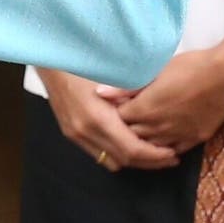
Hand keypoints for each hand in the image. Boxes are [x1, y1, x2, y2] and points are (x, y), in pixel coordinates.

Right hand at [46, 70, 178, 170]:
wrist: (51, 59)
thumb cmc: (85, 61)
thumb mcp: (114, 76)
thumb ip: (131, 99)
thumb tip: (155, 114)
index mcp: (98, 117)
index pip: (132, 149)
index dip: (155, 155)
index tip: (172, 152)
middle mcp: (85, 131)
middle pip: (124, 159)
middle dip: (149, 162)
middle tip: (170, 158)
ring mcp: (75, 134)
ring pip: (110, 160)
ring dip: (133, 161)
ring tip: (152, 153)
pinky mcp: (70, 132)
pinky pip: (98, 153)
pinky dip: (116, 154)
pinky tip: (128, 144)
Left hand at [114, 46, 223, 155]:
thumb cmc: (190, 67)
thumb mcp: (156, 72)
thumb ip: (127, 87)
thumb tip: (99, 93)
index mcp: (145, 109)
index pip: (119, 120)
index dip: (114, 115)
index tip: (114, 108)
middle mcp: (158, 127)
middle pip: (133, 137)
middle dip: (125, 131)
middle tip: (124, 123)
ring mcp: (177, 135)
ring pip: (152, 147)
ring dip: (144, 142)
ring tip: (140, 135)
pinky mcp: (195, 139)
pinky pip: (175, 149)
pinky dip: (165, 147)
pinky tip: (163, 143)